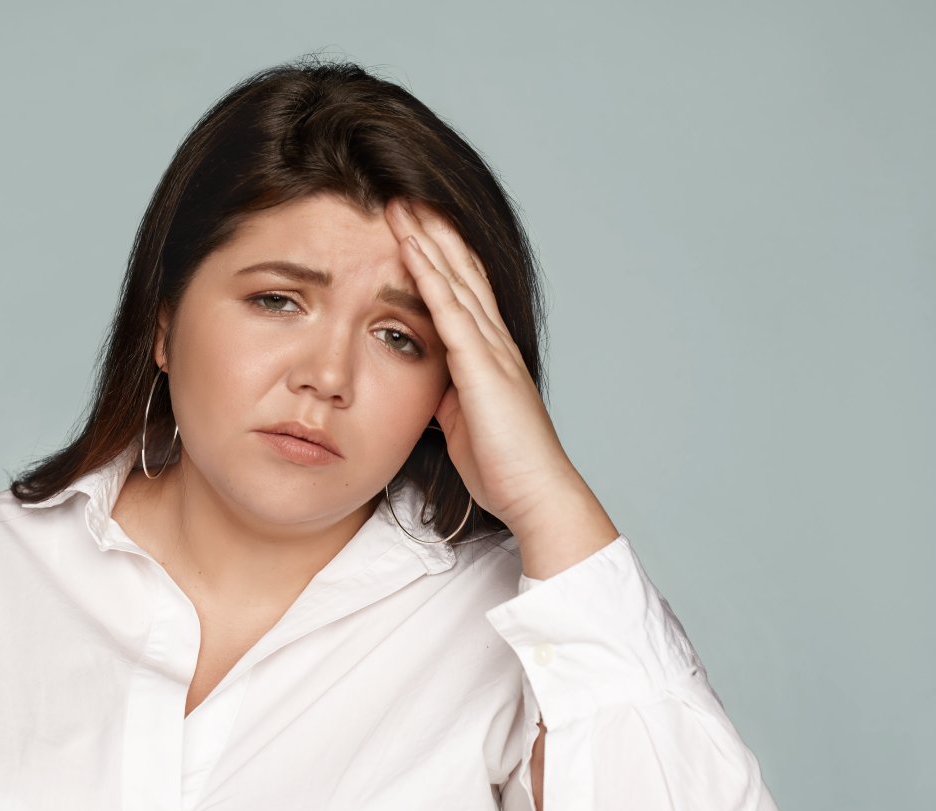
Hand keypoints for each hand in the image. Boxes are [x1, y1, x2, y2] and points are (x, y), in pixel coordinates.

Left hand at [385, 198, 617, 572]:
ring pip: (455, 279)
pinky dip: (430, 276)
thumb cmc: (502, 464)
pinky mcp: (483, 367)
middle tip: (402, 192)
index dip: (438, 252)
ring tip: (401, 202)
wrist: (534, 493)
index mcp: (488, 353)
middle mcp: (493, 341)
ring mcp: (491, 350)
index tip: (412, 222)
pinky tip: (411, 249)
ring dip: (427, 238)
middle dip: (431, 230)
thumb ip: (447, 394)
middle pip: (460, 270)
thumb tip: (428, 385)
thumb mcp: (462, 421)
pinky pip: (451, 311)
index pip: (462, 289)